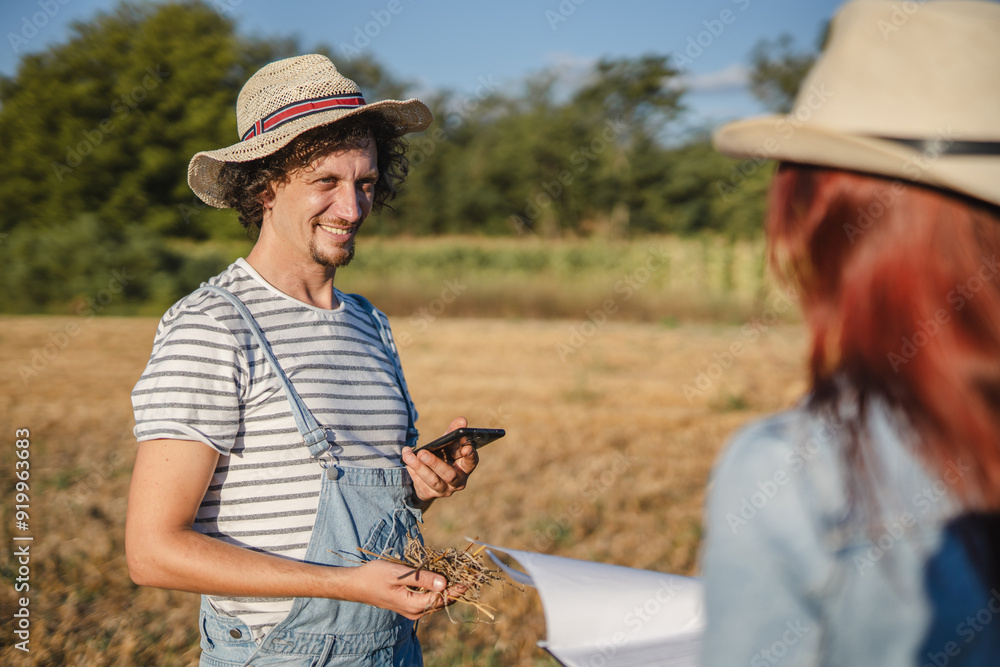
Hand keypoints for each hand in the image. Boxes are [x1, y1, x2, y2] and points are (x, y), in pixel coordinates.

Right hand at [345, 559, 463, 619]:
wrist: (356, 584)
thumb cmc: (375, 576)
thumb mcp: (399, 574)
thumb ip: (422, 579)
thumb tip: (445, 583)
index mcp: (414, 605)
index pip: (442, 598)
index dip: (458, 588)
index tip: (471, 579)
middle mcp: (415, 612)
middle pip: (442, 601)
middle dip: (456, 588)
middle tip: (470, 574)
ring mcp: (412, 610)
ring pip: (436, 600)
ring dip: (448, 588)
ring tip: (461, 574)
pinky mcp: (409, 604)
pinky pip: (429, 598)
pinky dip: (438, 589)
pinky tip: (442, 577)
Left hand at [401, 417, 477, 502]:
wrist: (428, 475)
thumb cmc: (442, 454)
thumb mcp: (448, 443)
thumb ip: (453, 431)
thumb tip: (462, 420)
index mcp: (465, 467)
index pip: (471, 462)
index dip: (470, 456)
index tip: (466, 448)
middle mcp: (457, 482)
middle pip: (449, 475)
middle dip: (435, 463)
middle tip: (423, 453)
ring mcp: (443, 490)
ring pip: (433, 481)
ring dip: (419, 467)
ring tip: (408, 455)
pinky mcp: (428, 494)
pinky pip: (420, 484)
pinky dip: (412, 472)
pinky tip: (406, 461)